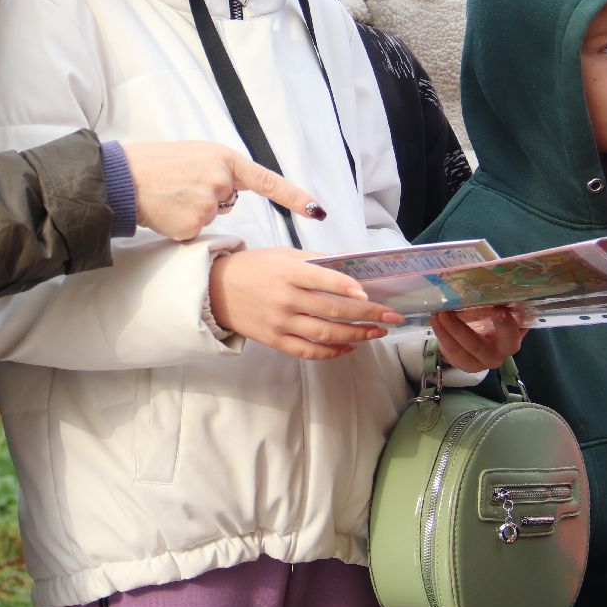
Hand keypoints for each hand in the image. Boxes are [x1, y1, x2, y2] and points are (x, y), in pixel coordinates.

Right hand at [123, 141, 324, 241]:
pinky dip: (182, 225)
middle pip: (228, 201)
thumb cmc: (157, 164)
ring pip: (210, 217)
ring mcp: (208, 204)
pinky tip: (167, 210)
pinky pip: (196, 231)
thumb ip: (220, 170)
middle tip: (181, 185)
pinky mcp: (193, 225)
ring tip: (170, 195)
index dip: (295, 197)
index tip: (317, 211)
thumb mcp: (196, 155)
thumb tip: (230, 192)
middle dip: (209, 198)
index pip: (269, 181)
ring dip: (193, 211)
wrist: (123, 178)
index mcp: (225, 159)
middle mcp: (222, 181)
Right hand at [209, 248, 404, 359]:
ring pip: (325, 334)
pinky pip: (308, 351)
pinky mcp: (275, 341)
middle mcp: (285, 299)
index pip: (324, 280)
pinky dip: (331, 351)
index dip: (348, 288)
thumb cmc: (254, 267)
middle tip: (391, 317)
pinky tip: (349, 347)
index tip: (370, 295)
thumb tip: (354, 260)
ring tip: (377, 333)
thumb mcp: (284, 254)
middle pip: (332, 311)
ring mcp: (280, 323)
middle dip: (367, 316)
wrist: (215, 290)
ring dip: (356, 335)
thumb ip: (318, 259)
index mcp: (288, 272)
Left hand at [430, 306, 526, 372]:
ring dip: (445, 332)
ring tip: (436, 314)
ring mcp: (479, 362)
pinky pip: (450, 352)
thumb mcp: (501, 311)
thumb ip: (500, 301)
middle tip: (445, 313)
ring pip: (460, 351)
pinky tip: (434, 320)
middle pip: (479, 347)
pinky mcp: (463, 363)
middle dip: (460, 331)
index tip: (498, 310)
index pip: (510, 335)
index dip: (505, 325)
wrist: (487, 341)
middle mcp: (497, 355)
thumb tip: (492, 279)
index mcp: (511, 340)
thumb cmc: (497, 320)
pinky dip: (441, 335)